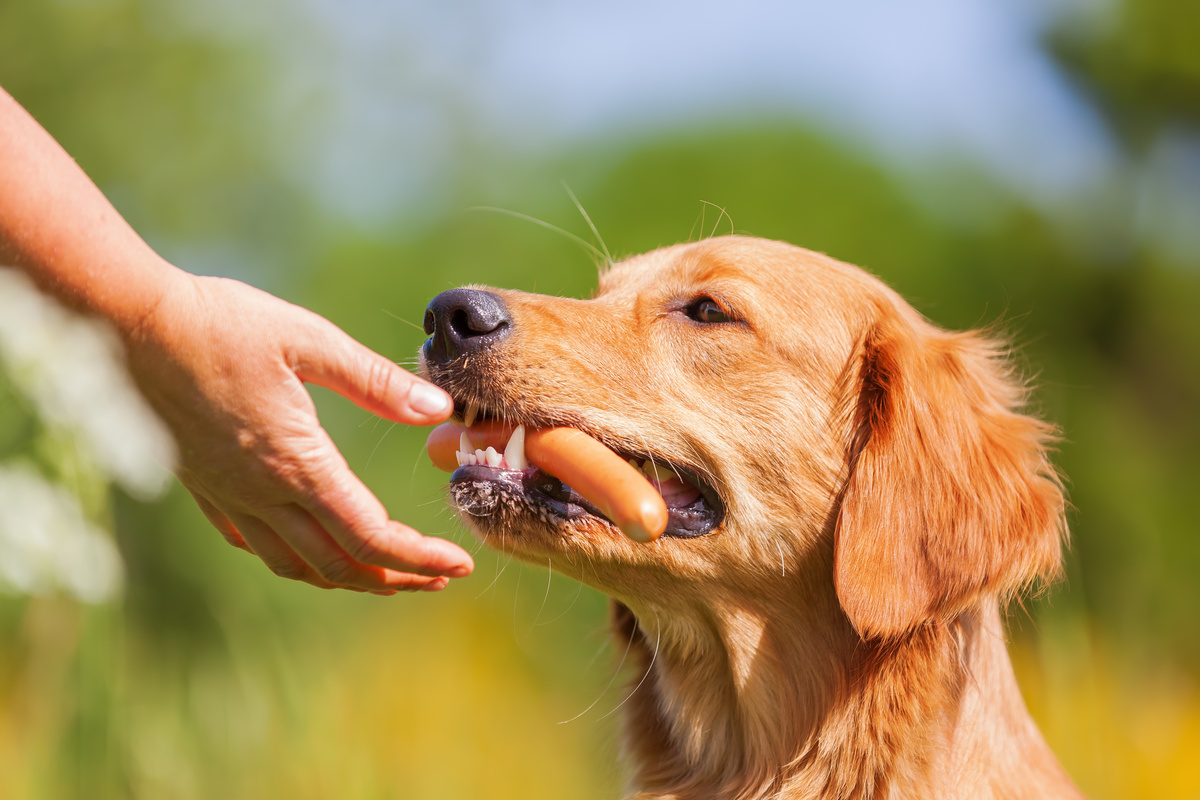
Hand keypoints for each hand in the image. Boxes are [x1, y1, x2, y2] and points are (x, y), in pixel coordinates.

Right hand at [124, 267, 472, 592]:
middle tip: (438, 579)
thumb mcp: (308, 340)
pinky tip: (307, 549)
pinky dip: (295, 559)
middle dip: (396, 579)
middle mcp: (261, 493)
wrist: (126, 324)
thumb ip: (375, 380)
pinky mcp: (205, 486)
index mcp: (296, 463)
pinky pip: (255, 544)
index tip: (458, 564)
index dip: (419, 559)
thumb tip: (436, 408)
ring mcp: (229, 495)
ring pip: (296, 565)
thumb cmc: (219, 323)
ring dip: (348, 577)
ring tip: (386, 575)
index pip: (370, 536)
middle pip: (340, 564)